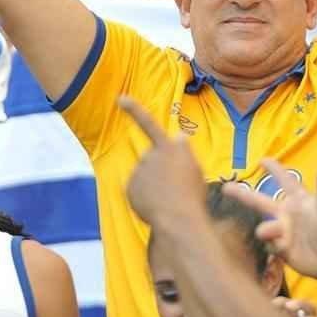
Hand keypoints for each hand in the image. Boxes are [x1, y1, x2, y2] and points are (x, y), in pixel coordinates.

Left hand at [119, 96, 207, 226]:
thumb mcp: (196, 169)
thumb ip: (184, 152)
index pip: (149, 123)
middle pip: (154, 161)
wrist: (179, 218)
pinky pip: (138, 191)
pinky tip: (156, 206)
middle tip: (176, 190)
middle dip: (160, 172)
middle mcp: (151, 154)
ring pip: (146, 177)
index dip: (134, 109)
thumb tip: (178, 136)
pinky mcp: (130, 186)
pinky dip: (145, 197)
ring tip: (168, 200)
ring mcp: (139, 170)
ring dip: (154, 186)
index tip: (120, 99)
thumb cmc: (193, 195)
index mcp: (171, 147)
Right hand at [226, 159, 316, 279]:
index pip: (284, 180)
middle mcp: (288, 213)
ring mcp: (283, 231)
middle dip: (243, 194)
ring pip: (264, 226)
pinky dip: (272, 244)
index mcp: (298, 200)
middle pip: (260, 201)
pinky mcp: (281, 248)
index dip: (274, 169)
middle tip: (226, 187)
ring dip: (267, 230)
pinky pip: (268, 244)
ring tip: (278, 236)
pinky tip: (284, 248)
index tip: (262, 160)